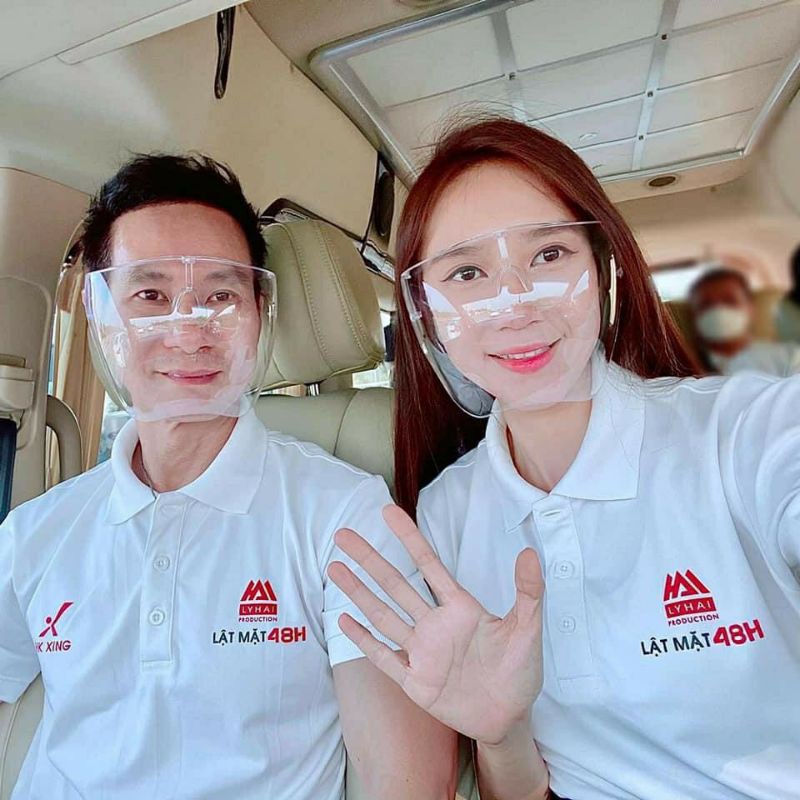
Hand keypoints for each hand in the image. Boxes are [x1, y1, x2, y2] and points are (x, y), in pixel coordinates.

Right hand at [327, 504, 543, 745]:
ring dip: (359, 592)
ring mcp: (422, 652)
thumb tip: (531, 553)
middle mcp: (434, 625)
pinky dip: (364, 640)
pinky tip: (345, 621)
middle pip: (395, 584)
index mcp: (459, 608)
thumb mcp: (528, 629)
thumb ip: (529, 592)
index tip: (389, 512)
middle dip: (369, 559)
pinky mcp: (415, 682)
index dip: (409, 538)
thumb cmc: (520, 671)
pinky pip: (384, 657)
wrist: (511, 719)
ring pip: (383, 616)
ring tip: (336, 568)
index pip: (428, 565)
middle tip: (344, 534)